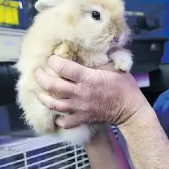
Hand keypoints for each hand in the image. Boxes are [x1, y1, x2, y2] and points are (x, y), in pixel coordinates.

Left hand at [34, 55, 148, 128]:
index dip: (54, 61)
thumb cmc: (124, 85)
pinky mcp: (82, 118)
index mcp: (88, 78)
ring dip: (42, 97)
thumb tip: (89, 46)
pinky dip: (57, 118)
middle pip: (52, 86)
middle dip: (41, 77)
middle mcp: (80, 93)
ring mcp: (79, 108)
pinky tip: (55, 113)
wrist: (130, 108)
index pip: (63, 68)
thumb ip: (100, 57)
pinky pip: (64, 121)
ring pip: (53, 104)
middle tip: (38, 72)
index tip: (52, 58)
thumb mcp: (114, 65)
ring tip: (39, 91)